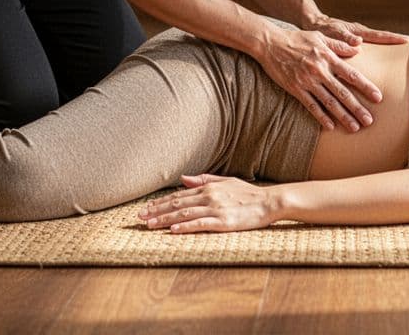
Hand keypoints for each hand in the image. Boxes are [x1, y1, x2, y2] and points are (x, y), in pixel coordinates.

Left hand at [139, 174, 275, 233]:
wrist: (269, 202)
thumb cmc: (248, 194)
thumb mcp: (225, 182)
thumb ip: (203, 180)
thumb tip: (183, 179)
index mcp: (208, 188)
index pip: (178, 196)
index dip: (160, 202)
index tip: (145, 208)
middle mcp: (209, 197)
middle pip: (177, 204)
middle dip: (156, 211)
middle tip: (139, 217)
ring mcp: (216, 209)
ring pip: (184, 214)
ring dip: (165, 220)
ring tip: (149, 225)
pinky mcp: (223, 222)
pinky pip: (200, 224)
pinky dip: (185, 226)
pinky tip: (173, 230)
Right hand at [257, 26, 380, 132]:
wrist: (270, 43)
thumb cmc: (297, 39)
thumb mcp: (320, 36)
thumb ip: (339, 44)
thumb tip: (358, 48)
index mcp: (328, 58)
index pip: (351, 75)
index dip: (365, 87)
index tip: (378, 97)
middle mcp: (320, 71)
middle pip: (343, 92)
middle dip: (357, 108)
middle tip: (369, 121)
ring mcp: (307, 81)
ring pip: (329, 102)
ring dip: (342, 116)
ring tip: (354, 128)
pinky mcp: (295, 89)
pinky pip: (310, 105)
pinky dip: (321, 116)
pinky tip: (330, 127)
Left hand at [306, 14, 408, 47]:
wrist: (314, 24)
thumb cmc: (322, 30)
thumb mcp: (331, 34)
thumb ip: (344, 38)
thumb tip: (358, 42)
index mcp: (358, 33)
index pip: (381, 36)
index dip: (395, 39)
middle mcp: (362, 34)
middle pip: (387, 38)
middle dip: (402, 40)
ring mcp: (361, 37)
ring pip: (382, 41)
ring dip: (395, 44)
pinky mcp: (357, 41)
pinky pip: (374, 44)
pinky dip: (384, 47)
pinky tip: (391, 56)